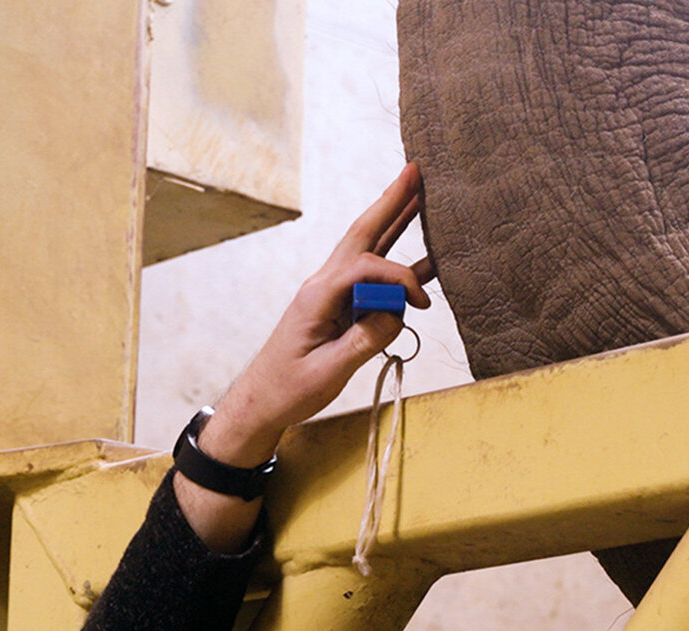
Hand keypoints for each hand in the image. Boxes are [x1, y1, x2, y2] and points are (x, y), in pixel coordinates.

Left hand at [198, 163, 436, 467]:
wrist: (261, 401)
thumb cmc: (288, 389)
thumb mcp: (326, 371)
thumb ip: (364, 341)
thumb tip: (396, 314)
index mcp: (318, 296)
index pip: (365, 267)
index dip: (398, 278)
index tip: (419, 304)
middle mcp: (325, 285)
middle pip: (364, 234)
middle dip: (390, 201)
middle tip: (415, 172)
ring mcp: (333, 294)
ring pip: (370, 249)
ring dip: (397, 222)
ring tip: (423, 198)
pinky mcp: (342, 308)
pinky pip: (375, 280)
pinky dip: (403, 267)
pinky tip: (427, 259)